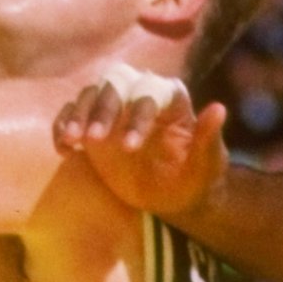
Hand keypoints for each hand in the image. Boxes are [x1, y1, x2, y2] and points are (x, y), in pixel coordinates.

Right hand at [52, 76, 227, 218]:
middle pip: (115, 82)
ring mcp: (113, 106)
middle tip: (94, 138)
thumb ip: (209, 140)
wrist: (172, 198)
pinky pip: (70, 113)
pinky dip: (63, 125)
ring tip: (72, 140)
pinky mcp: (91, 122)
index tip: (130, 148)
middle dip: (103, 107)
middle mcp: (138, 92)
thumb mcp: (206, 167)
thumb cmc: (194, 180)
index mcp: (168, 97)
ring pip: (90, 93)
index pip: (150, 92)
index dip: (139, 114)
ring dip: (79, 113)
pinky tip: (63, 148)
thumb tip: (219, 108)